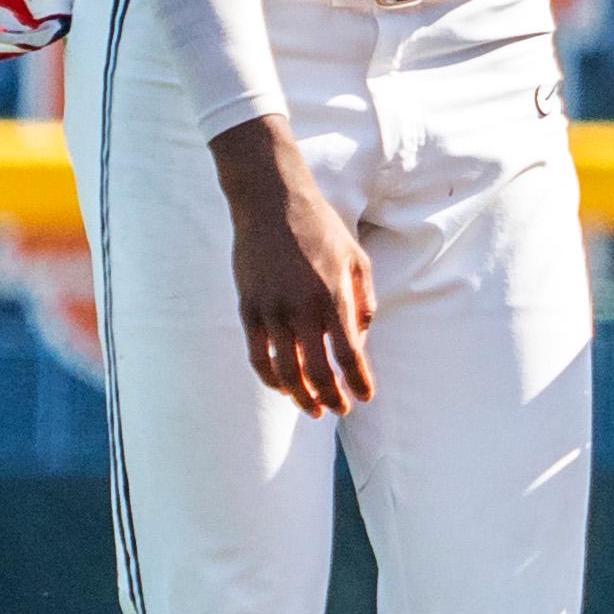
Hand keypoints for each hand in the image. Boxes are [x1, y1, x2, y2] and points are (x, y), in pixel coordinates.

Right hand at [211, 119, 376, 416]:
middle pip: (318, 372)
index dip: (359, 383)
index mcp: (334, 297)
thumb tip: (359, 342)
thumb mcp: (357, 260)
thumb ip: (364, 303)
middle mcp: (302, 309)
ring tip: (313, 408)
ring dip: (301, 396)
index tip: (365, 398)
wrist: (271, 203)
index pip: (350, 355)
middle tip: (340, 410)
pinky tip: (283, 386)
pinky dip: (271, 378)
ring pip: (285, 372)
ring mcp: (271, 311)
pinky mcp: (248, 309)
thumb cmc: (321, 230)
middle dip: (331, 398)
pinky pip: (258, 356)